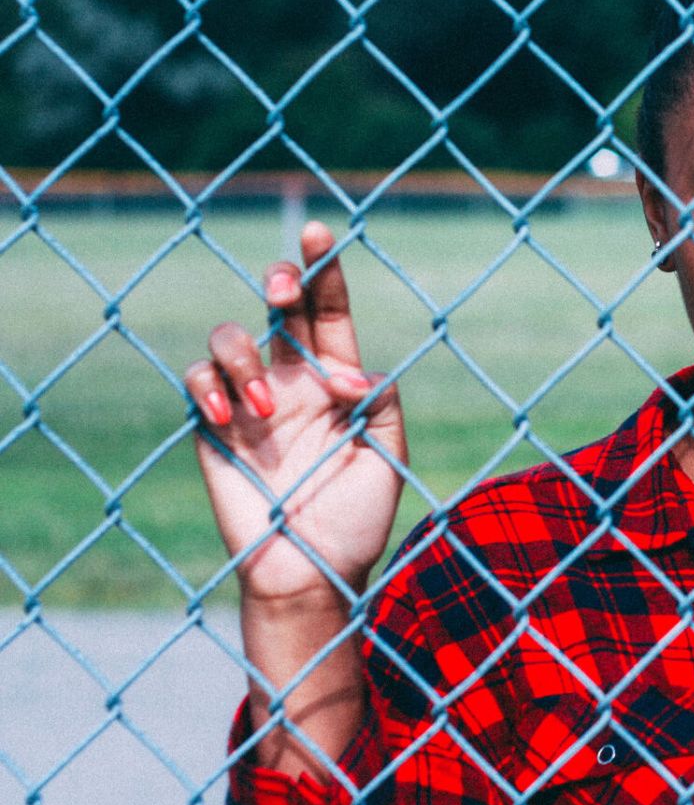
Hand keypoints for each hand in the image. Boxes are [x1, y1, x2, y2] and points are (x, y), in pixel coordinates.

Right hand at [186, 220, 406, 603]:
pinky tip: (227, 416)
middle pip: (279, 310)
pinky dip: (207, 386)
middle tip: (285, 290)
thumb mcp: (386, 453)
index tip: (321, 232)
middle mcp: (293, 381)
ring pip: (231, 338)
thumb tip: (347, 372)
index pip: (330, 313)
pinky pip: (195, 381)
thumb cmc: (356, 518)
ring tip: (267, 409)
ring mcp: (250, 402)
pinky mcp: (213, 428)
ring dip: (244, 358)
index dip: (324, 270)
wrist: (312, 573)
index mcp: (338, 380)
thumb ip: (379, 401)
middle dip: (279, 284)